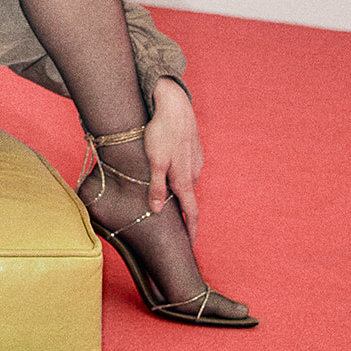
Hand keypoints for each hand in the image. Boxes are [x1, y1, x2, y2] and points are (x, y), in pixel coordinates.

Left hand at [143, 77, 203, 241]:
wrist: (174, 105)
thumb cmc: (161, 132)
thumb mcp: (154, 162)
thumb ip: (156, 187)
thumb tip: (156, 211)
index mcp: (184, 180)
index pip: (190, 213)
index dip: (190, 231)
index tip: (190, 245)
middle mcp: (193, 173)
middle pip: (188, 199)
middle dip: (182, 212)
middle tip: (174, 224)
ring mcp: (195, 161)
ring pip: (186, 182)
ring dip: (179, 190)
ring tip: (167, 197)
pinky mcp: (193, 150)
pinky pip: (187, 168)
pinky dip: (179, 175)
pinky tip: (169, 170)